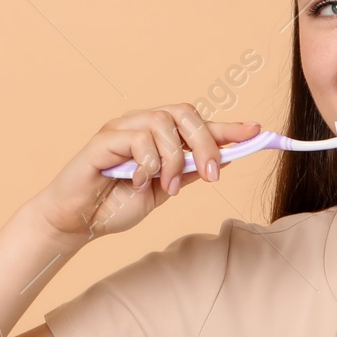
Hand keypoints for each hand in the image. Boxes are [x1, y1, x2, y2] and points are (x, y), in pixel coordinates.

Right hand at [31, 104, 262, 242]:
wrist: (79, 222)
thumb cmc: (117, 203)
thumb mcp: (164, 191)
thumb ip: (189, 172)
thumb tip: (225, 158)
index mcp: (160, 136)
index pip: (199, 123)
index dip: (229, 127)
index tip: (258, 131)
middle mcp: (141, 124)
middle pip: (185, 113)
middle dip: (207, 144)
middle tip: (211, 176)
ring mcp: (121, 128)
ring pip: (163, 123)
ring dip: (173, 160)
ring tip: (166, 187)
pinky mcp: (103, 139)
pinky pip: (137, 139)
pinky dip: (147, 164)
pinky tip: (138, 182)